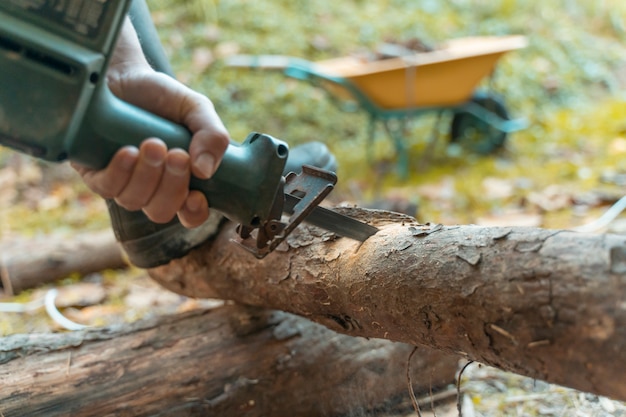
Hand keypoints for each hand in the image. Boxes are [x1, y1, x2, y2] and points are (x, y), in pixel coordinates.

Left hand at [72, 19, 228, 227]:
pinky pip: (107, 188)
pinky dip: (121, 173)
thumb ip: (213, 136)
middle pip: (161, 212)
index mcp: (180, 180)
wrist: (122, 73)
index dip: (193, 213)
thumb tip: (206, 171)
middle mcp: (150, 187)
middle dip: (172, 187)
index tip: (196, 195)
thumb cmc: (162, 96)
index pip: (189, 214)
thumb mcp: (197, 110)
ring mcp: (121, 182)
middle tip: (177, 154)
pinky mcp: (94, 172)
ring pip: (134, 201)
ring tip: (153, 144)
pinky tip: (129, 152)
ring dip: (147, 176)